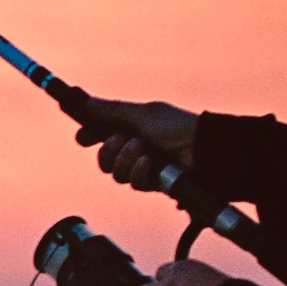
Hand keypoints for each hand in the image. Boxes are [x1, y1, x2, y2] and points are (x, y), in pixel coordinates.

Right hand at [73, 95, 200, 191]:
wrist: (202, 147)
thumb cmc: (176, 126)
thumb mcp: (142, 114)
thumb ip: (113, 110)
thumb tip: (88, 103)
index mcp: (129, 128)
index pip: (99, 135)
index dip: (88, 137)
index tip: (84, 137)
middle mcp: (133, 149)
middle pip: (102, 160)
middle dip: (107, 151)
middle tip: (119, 140)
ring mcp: (142, 167)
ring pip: (116, 174)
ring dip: (125, 159)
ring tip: (142, 148)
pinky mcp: (152, 182)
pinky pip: (133, 183)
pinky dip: (139, 172)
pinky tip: (149, 162)